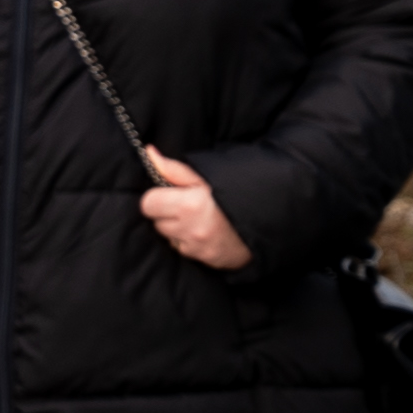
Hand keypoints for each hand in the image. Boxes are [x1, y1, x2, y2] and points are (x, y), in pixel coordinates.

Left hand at [138, 147, 252, 271]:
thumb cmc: (234, 194)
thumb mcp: (205, 177)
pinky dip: (190, 242)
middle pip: (157, 222)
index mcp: (189, 204)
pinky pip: (183, 250)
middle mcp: (190, 229)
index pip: (148, 204)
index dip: (159, 198)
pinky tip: (206, 233)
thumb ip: (174, 169)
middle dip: (169, 214)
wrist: (264, 220)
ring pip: (169, 237)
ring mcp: (196, 247)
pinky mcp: (202, 259)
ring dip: (178, 230)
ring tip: (201, 220)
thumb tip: (150, 153)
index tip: (173, 195)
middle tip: (191, 207)